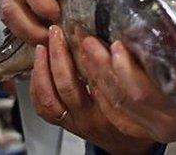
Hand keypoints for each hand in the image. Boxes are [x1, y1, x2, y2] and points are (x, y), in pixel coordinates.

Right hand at [0, 0, 86, 43]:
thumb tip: (94, 7)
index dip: (42, 6)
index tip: (60, 17)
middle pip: (10, 6)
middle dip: (31, 29)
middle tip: (53, 40)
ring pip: (4, 13)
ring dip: (24, 31)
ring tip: (47, 40)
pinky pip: (6, 10)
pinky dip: (20, 24)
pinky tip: (38, 30)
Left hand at [30, 25, 156, 153]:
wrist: (126, 148)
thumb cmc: (136, 119)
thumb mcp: (139, 97)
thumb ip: (130, 74)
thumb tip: (121, 39)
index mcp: (110, 112)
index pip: (96, 79)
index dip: (88, 53)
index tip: (83, 32)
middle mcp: (88, 119)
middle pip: (67, 86)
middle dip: (59, 55)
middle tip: (57, 33)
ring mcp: (73, 122)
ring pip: (48, 97)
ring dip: (42, 70)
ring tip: (43, 47)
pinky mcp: (64, 123)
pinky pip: (42, 108)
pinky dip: (36, 86)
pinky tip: (38, 68)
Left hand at [80, 18, 175, 150]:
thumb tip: (160, 6)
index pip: (144, 90)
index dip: (125, 69)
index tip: (115, 43)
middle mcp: (168, 121)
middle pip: (125, 98)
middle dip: (102, 68)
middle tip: (88, 40)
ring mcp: (159, 128)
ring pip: (118, 107)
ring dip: (98, 79)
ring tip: (86, 52)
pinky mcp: (153, 130)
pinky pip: (120, 117)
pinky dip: (104, 97)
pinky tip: (94, 78)